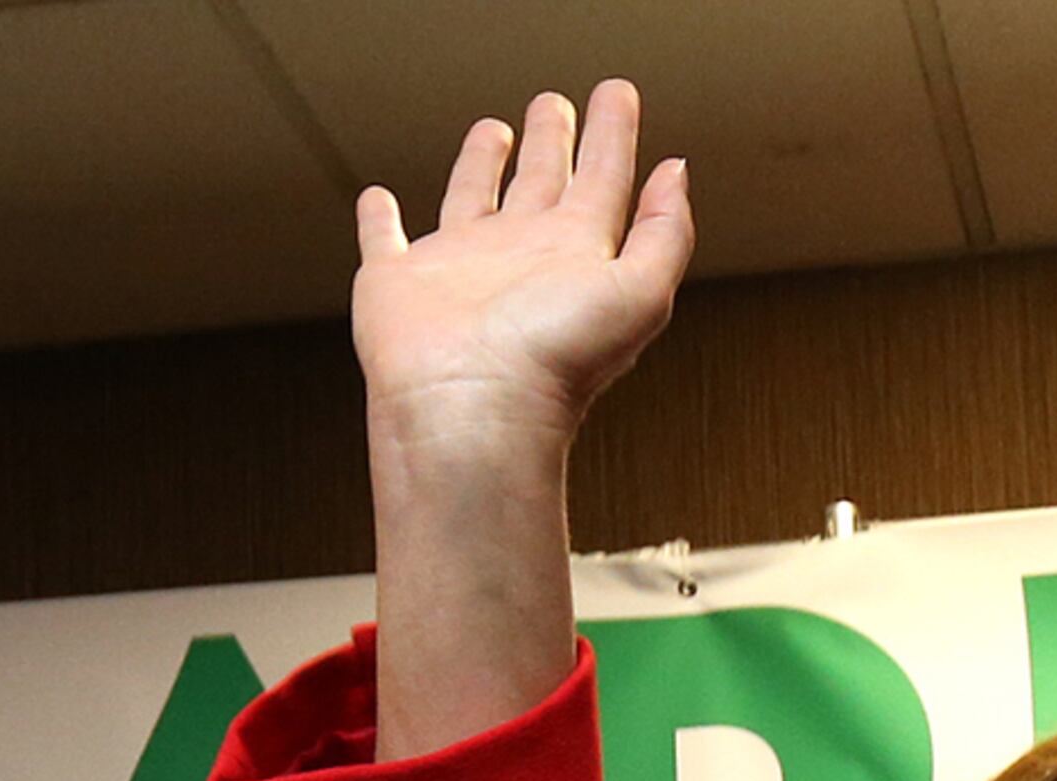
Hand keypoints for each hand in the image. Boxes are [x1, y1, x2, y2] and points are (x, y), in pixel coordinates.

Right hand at [353, 80, 692, 455]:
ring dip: (483, 165)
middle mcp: (522, 260)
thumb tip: (677, 173)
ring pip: (473, 200)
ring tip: (495, 131)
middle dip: (553, 141)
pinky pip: (383, 240)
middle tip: (556, 105)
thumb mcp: (642, 291)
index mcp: (577, 257)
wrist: (474, 408)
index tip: (618, 95)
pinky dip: (379, 220)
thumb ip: (666, 231)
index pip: (604, 180)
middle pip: (543, 183)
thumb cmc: (555, 364)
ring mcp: (460, 270)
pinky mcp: (398, 282)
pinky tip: (379, 200)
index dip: (614, 134)